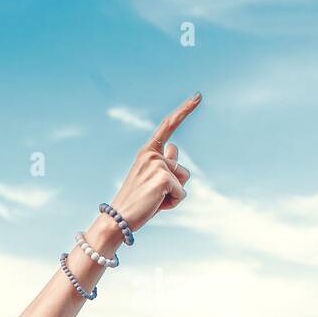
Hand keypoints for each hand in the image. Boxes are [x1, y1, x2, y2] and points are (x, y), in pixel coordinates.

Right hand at [108, 92, 200, 234]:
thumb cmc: (134, 201)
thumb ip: (165, 163)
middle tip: (151, 196)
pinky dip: (172, 203)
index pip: (168, 127)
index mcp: (146, 152)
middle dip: (174, 185)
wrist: (118, 220)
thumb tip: (175, 147)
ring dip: (173, 194)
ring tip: (153, 200)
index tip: (199, 96)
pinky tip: (155, 205)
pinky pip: (181, 193)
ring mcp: (157, 165)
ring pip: (183, 181)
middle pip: (181, 169)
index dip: (184, 111)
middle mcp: (151, 155)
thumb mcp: (150, 178)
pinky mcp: (164, 179)